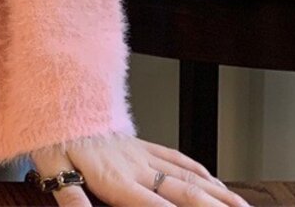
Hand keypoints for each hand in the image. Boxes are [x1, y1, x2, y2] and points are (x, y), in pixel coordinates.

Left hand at [28, 132, 252, 206]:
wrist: (56, 98)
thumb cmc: (52, 139)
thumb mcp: (53, 172)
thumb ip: (72, 198)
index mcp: (116, 180)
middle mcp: (136, 168)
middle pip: (184, 193)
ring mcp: (141, 154)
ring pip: (186, 175)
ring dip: (217, 192)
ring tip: (242, 206)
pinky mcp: (140, 144)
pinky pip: (174, 156)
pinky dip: (197, 170)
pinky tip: (213, 180)